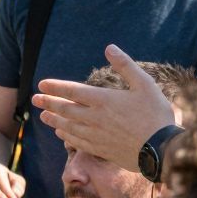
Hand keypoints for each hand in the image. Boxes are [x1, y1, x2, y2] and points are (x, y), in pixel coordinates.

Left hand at [32, 45, 174, 168]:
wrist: (162, 150)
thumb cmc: (156, 114)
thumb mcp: (145, 84)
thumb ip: (125, 66)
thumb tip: (109, 47)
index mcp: (104, 99)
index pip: (72, 91)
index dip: (55, 87)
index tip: (41, 84)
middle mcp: (95, 118)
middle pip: (65, 109)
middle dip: (48, 103)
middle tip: (34, 99)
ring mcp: (96, 135)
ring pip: (68, 126)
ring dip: (54, 120)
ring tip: (43, 116)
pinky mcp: (101, 149)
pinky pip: (77, 142)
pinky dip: (66, 136)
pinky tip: (61, 133)